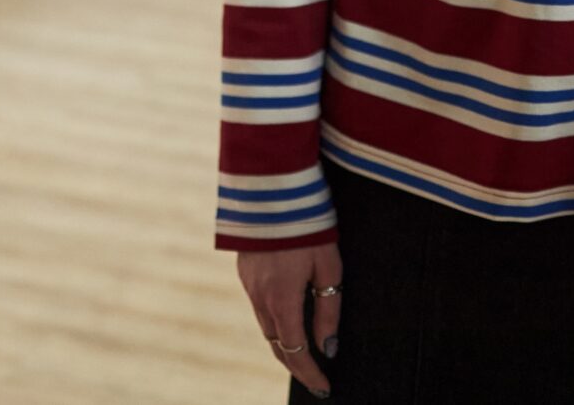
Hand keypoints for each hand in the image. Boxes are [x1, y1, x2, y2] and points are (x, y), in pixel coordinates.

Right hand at [239, 241, 343, 395]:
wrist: (273, 188)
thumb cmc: (309, 227)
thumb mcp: (329, 267)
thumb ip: (328, 310)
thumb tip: (327, 347)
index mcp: (282, 299)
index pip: (295, 351)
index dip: (310, 373)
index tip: (324, 388)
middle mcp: (260, 296)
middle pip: (276, 344)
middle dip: (296, 364)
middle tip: (314, 379)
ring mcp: (248, 283)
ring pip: (265, 326)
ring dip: (283, 343)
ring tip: (303, 354)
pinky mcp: (244, 270)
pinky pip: (258, 306)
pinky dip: (273, 321)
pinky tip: (286, 320)